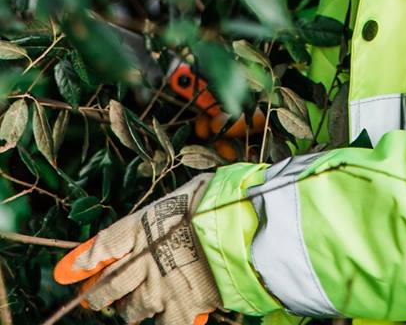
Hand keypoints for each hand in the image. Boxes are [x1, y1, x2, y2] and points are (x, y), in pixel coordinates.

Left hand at [54, 173, 220, 324]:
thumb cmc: (218, 199)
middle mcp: (143, 261)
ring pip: (131, 312)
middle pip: (107, 288)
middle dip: (99, 296)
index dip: (83, 260)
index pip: (103, 246)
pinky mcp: (181, 308)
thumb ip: (168, 210)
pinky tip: (172, 315)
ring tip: (137, 308)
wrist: (241, 223)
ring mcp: (159, 287)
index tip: (68, 271)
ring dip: (132, 311)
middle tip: (97, 300)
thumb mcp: (188, 191)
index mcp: (142, 227)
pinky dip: (168, 322)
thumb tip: (166, 215)